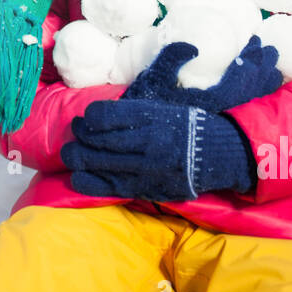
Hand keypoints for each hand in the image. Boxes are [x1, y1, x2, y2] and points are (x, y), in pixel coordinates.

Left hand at [60, 96, 255, 201]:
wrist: (219, 155)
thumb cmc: (188, 125)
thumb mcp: (166, 104)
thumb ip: (135, 107)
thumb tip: (100, 112)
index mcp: (151, 116)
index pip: (104, 116)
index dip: (89, 117)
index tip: (87, 117)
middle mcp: (146, 141)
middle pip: (96, 140)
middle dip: (78, 136)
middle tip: (75, 134)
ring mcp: (145, 167)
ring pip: (98, 164)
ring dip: (78, 158)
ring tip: (72, 153)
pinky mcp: (146, 187)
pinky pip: (109, 187)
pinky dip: (88, 181)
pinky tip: (79, 176)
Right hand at [123, 36, 282, 111]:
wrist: (134, 139)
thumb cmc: (141, 108)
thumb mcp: (151, 80)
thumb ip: (170, 58)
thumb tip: (193, 45)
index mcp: (204, 102)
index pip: (237, 82)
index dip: (249, 62)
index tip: (256, 43)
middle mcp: (216, 114)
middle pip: (249, 92)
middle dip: (262, 70)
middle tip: (271, 52)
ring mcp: (217, 121)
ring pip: (248, 102)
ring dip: (261, 84)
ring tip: (273, 69)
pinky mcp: (213, 125)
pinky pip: (241, 109)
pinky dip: (252, 97)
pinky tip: (257, 89)